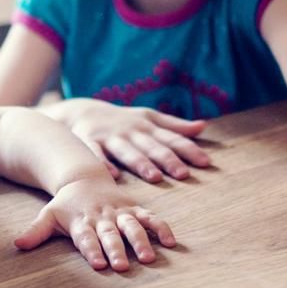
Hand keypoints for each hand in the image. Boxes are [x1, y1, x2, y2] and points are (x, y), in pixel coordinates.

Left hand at [14, 176, 176, 270]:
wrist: (82, 176)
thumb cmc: (65, 204)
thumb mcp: (48, 215)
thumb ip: (36, 231)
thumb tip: (18, 246)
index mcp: (81, 221)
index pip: (86, 238)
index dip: (92, 250)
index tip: (99, 264)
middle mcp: (102, 217)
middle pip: (109, 235)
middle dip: (116, 249)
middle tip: (121, 266)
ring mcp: (120, 213)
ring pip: (132, 226)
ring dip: (140, 241)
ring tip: (147, 258)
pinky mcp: (134, 209)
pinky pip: (150, 217)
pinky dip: (161, 228)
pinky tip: (171, 242)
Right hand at [47, 98, 210, 182]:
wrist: (81, 110)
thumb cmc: (122, 119)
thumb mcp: (148, 117)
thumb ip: (174, 126)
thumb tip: (202, 126)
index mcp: (147, 127)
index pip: (172, 139)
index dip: (189, 150)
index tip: (206, 163)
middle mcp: (131, 132)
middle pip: (152, 147)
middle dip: (168, 160)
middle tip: (183, 173)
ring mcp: (109, 137)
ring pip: (127, 152)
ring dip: (141, 163)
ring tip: (154, 176)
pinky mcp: (88, 142)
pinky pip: (96, 154)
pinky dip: (103, 163)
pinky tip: (112, 175)